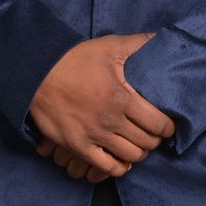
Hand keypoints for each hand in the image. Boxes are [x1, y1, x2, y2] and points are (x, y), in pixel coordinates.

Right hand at [29, 31, 174, 179]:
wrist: (38, 73)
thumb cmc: (75, 58)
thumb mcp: (110, 45)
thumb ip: (139, 43)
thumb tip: (162, 37)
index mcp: (123, 98)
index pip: (158, 124)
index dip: (167, 127)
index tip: (167, 125)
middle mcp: (111, 121)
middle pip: (146, 143)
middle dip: (154, 140)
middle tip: (153, 134)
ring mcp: (94, 136)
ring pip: (130, 157)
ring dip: (139, 153)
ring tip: (138, 144)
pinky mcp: (78, 146)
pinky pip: (106, 168)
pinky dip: (118, 167)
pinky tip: (120, 158)